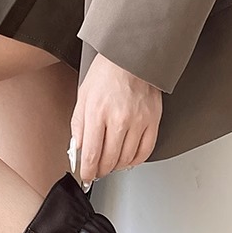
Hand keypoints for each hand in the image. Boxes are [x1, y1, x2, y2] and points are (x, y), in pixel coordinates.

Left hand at [70, 55, 161, 185]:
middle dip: (101, 171)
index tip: (87, 175)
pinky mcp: (153, 121)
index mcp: (98, 112)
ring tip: (111, 164)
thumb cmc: (107, 72)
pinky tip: (128, 159)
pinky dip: (135, 161)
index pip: (92, 154)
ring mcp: (138, 121)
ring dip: (116, 166)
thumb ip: (79, 125)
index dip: (88, 171)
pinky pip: (145, 151)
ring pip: (127, 159)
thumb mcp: (83, 96)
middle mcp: (119, 119)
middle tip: (97, 171)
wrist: (132, 56)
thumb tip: (78, 148)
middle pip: (109, 160)